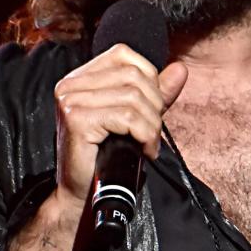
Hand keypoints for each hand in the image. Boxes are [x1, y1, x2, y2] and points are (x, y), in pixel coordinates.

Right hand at [52, 44, 188, 206]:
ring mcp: (71, 100)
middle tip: (151, 132)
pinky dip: (144, 134)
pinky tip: (143, 150)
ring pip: (133, 97)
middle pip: (133, 75)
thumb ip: (156, 92)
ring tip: (148, 144)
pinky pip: (127, 117)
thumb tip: (180, 69)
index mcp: (80, 77)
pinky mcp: (76, 120)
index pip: (124, 55)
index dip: (148, 79)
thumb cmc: (105, 157)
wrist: (81, 195)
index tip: (151, 109)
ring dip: (151, 124)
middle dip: (153, 105)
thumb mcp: (135, 118)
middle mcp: (71, 84)